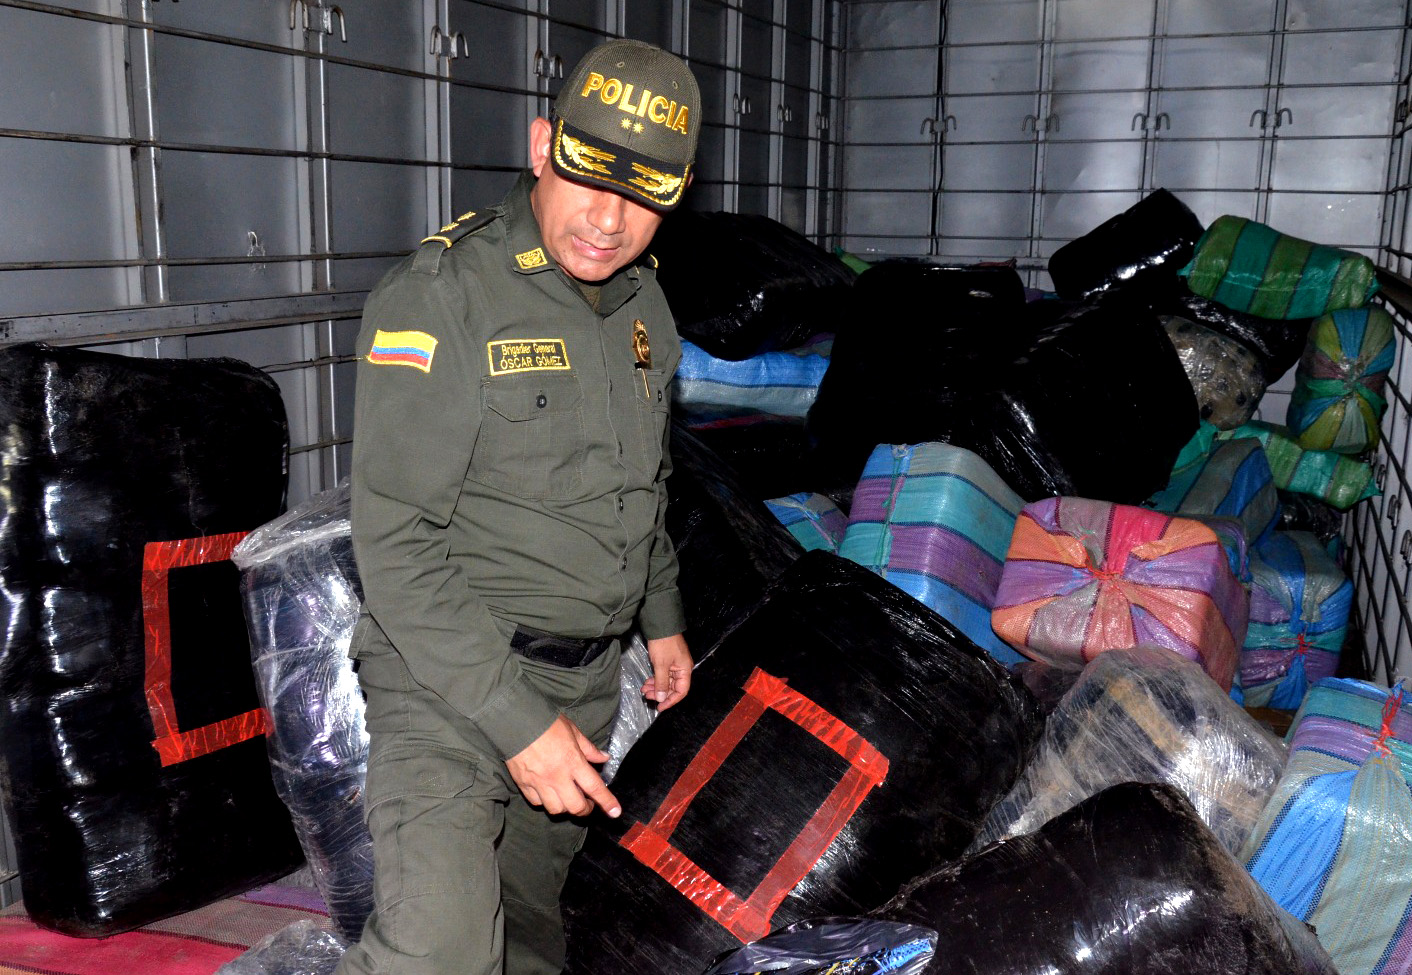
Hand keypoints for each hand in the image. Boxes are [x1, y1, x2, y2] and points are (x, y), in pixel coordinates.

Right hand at [505, 714, 620, 817]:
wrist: (516, 721)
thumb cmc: (547, 724)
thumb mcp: (573, 731)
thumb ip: (589, 749)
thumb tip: (604, 758)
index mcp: (573, 762)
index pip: (595, 788)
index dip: (607, 802)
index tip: (615, 812)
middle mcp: (558, 777)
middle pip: (576, 806)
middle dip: (585, 809)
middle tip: (587, 803)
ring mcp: (539, 783)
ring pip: (556, 809)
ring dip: (565, 807)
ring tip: (567, 797)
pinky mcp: (524, 785)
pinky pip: (537, 802)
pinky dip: (544, 801)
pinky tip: (547, 792)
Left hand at [643, 633, 691, 711]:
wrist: (660, 625)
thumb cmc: (663, 644)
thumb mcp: (661, 665)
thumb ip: (662, 683)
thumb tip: (662, 699)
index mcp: (685, 670)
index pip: (681, 691)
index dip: (671, 701)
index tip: (660, 707)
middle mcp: (682, 669)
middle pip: (673, 688)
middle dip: (660, 693)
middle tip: (647, 696)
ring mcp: (674, 665)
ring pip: (666, 682)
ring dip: (656, 687)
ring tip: (644, 690)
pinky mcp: (667, 662)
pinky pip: (662, 675)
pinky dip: (655, 679)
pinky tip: (646, 682)